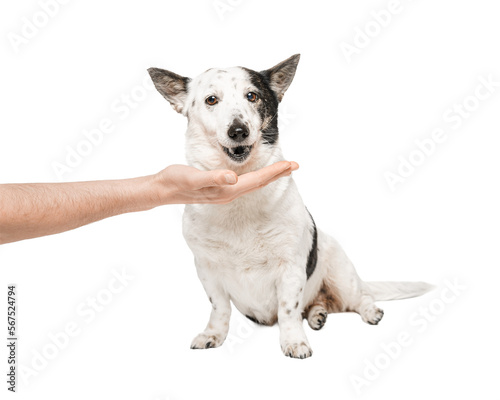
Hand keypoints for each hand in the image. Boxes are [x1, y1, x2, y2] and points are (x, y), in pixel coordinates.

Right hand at [153, 161, 298, 204]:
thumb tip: (233, 179)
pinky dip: (256, 176)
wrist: (163, 190)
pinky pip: (244, 182)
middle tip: (295, 165)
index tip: (291, 165)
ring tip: (282, 168)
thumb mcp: (193, 178)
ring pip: (253, 183)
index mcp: (226, 191)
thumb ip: (213, 178)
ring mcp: (225, 192)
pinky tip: (257, 174)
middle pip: (259, 182)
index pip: (257, 180)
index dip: (275, 172)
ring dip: (269, 175)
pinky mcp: (219, 188)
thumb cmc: (176, 182)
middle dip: (278, 173)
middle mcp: (229, 193)